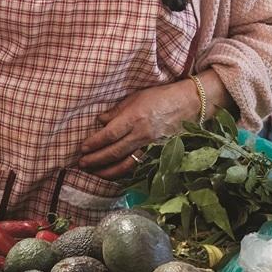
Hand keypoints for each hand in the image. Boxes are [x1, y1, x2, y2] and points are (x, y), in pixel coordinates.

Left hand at [77, 81, 196, 179]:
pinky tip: (114, 174)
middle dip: (96, 160)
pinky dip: (125, 173)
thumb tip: (100, 121)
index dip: (95, 143)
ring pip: (126, 164)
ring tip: (94, 173)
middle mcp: (142, 134)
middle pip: (115, 152)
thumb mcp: (136, 97)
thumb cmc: (161, 97)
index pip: (110, 134)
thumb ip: (117, 111)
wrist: (189, 104)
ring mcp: (151, 146)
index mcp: (135, 118)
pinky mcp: (159, 153)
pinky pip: (139, 166)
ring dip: (108, 171)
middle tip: (82, 164)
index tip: (83, 148)